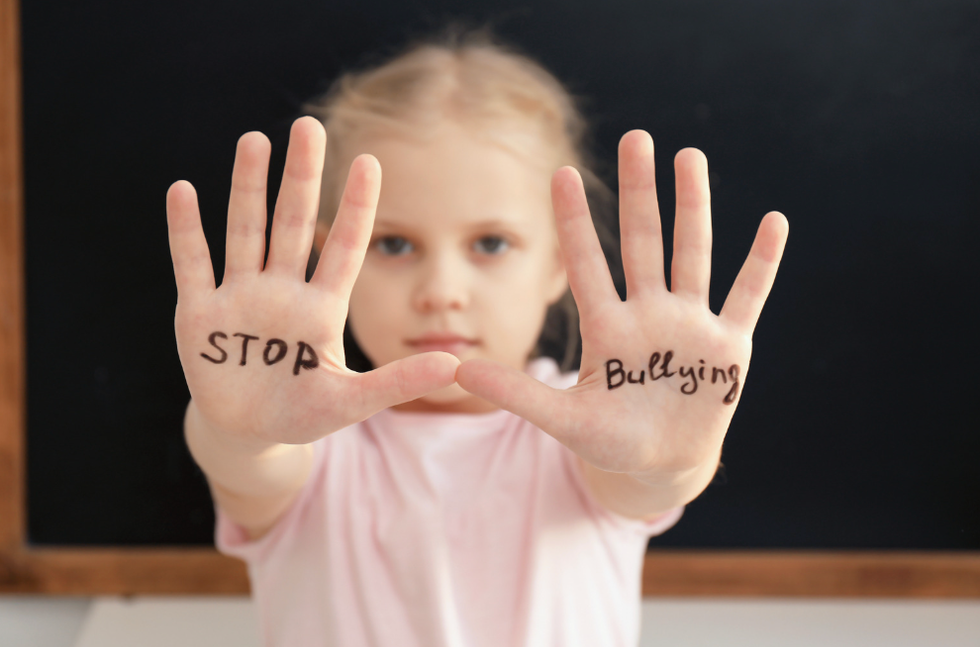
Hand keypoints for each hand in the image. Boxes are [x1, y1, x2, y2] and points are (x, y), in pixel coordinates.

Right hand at [167, 117, 458, 445]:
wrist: (250, 434)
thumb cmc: (305, 413)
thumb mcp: (353, 401)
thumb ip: (398, 382)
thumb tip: (455, 365)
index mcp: (321, 308)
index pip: (344, 247)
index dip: (358, 207)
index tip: (370, 161)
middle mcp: (283, 291)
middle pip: (293, 224)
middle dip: (301, 177)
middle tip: (308, 126)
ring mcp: (241, 297)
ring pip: (246, 232)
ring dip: (247, 188)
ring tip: (255, 140)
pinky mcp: (201, 314)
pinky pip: (193, 265)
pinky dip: (186, 231)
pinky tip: (183, 191)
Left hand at [456, 130, 787, 477]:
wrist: (659, 466)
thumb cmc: (609, 440)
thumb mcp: (562, 420)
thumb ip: (516, 393)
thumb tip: (457, 369)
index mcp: (607, 328)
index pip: (587, 263)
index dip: (573, 221)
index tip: (559, 172)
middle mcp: (648, 314)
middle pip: (642, 243)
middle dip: (639, 193)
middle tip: (637, 138)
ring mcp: (689, 326)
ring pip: (692, 255)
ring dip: (693, 208)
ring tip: (690, 157)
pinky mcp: (728, 348)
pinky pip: (747, 297)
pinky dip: (762, 263)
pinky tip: (775, 222)